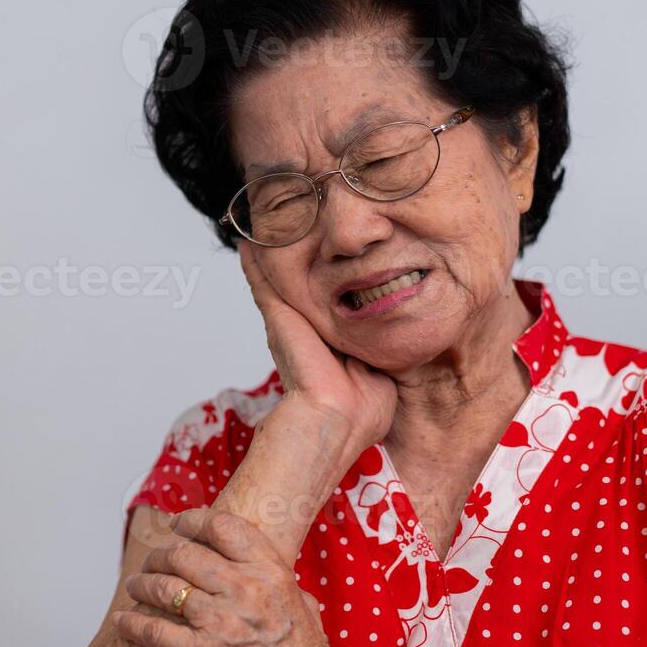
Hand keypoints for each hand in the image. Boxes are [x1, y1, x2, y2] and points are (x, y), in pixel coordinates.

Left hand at [110, 507, 351, 646]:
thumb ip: (272, 575)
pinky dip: (132, 623)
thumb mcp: (300, 600)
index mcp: (269, 571)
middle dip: (160, 555)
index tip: (178, 526)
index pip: (221, 526)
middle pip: (183, 553)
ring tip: (135, 586)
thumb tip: (249, 561)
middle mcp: (244, 589)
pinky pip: (154, 631)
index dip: (193, 521)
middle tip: (152, 563)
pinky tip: (123, 621)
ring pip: (164, 588)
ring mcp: (221, 622)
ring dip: (142, 584)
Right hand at [238, 241, 396, 458]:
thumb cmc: (362, 408)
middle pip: (297, 290)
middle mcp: (304, 331)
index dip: (327, 283)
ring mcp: (288, 324)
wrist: (338, 418)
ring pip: (278, 282)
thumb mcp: (380, 370)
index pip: (325, 305)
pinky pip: (262, 282)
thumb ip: (380, 351)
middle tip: (286, 231)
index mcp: (327, 343)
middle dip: (294, 262)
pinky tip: (249, 240)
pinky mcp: (278, 317)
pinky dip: (254, 262)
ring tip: (265, 228)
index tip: (326, 258)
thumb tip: (397, 341)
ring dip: (272, 256)